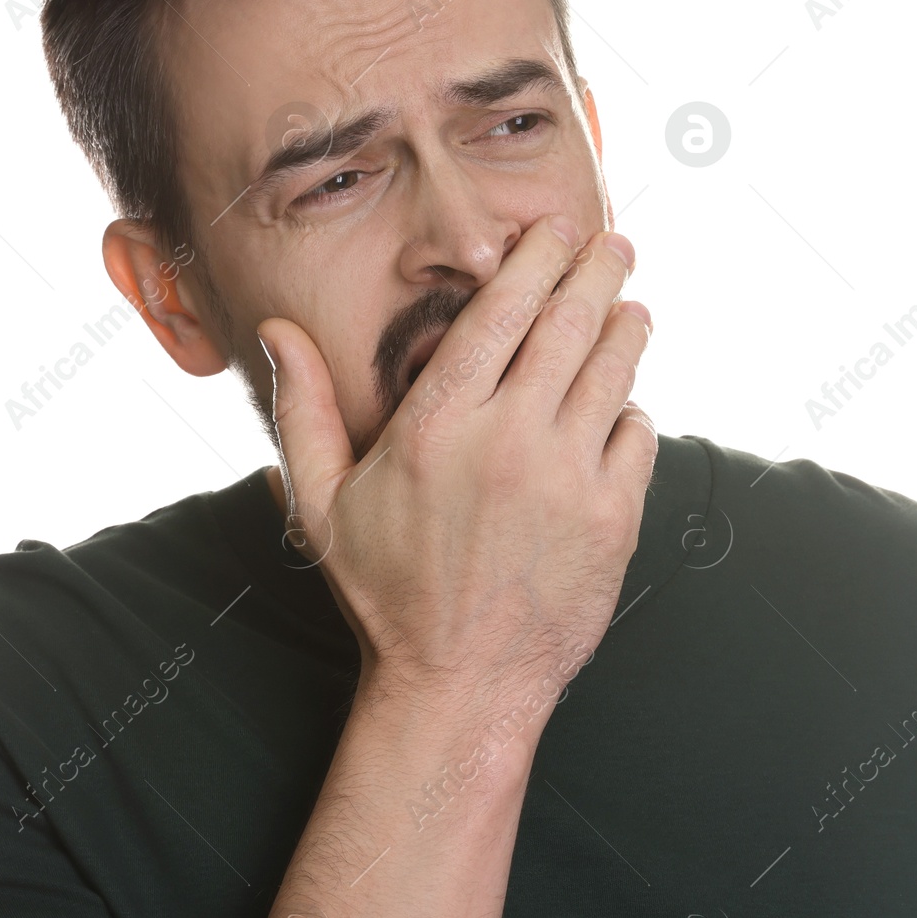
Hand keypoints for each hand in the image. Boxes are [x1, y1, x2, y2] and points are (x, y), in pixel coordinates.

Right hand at [255, 216, 656, 712]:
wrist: (460, 687)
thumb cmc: (388, 593)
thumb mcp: (324, 503)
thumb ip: (304, 409)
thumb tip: (278, 329)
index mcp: (438, 424)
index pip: (501, 311)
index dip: (536, 258)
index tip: (554, 231)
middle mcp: (509, 439)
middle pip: (570, 323)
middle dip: (597, 269)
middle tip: (615, 242)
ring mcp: (569, 478)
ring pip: (615, 371)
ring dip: (627, 327)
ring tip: (631, 306)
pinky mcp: (614, 519)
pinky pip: (638, 436)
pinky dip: (633, 412)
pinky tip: (623, 406)